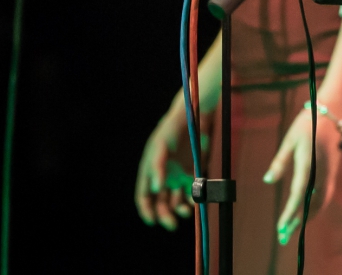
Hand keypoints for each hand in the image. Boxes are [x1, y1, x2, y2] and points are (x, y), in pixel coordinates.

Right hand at [133, 103, 195, 229]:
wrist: (193, 116)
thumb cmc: (172, 129)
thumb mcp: (161, 146)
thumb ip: (157, 167)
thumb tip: (155, 190)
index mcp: (150, 171)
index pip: (144, 196)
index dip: (146, 210)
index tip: (152, 221)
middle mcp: (164, 177)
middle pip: (161, 203)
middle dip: (165, 215)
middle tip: (172, 224)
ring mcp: (179, 175)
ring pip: (177, 200)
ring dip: (180, 209)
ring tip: (187, 211)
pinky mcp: (194, 173)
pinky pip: (193, 191)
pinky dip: (194, 198)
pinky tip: (197, 200)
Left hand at [264, 107, 341, 245]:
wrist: (333, 113)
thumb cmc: (308, 123)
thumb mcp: (290, 140)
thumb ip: (280, 162)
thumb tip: (267, 181)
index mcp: (309, 164)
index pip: (299, 195)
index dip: (290, 213)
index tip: (280, 228)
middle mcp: (322, 173)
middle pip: (314, 204)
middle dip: (300, 221)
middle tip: (285, 235)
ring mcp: (330, 173)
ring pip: (322, 201)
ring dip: (308, 216)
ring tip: (294, 226)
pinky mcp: (332, 172)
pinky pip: (325, 194)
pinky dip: (315, 206)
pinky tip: (305, 210)